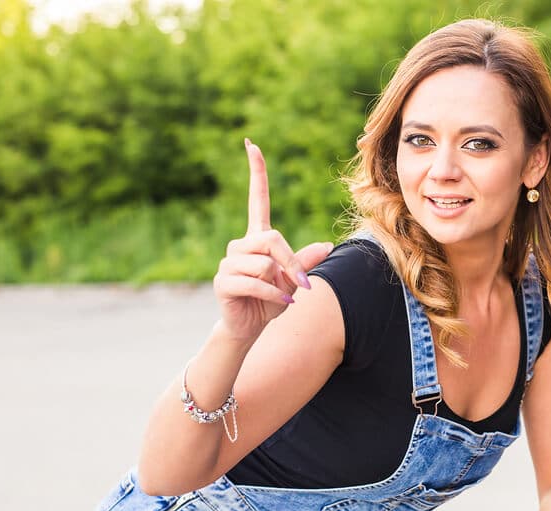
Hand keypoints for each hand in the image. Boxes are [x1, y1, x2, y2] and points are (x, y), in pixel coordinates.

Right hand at [213, 139, 332, 341]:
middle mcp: (241, 245)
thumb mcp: (295, 280)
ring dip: (280, 283)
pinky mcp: (223, 281)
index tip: (252, 145)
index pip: (258, 200)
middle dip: (291, 262)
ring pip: (265, 263)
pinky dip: (274, 295)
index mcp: (258, 239)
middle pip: (272, 239)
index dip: (257, 173)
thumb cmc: (272, 301)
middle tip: (302, 283)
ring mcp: (229, 262)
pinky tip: (280, 302)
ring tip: (279, 295)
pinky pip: (256, 283)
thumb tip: (327, 246)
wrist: (250, 327)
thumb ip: (306, 262)